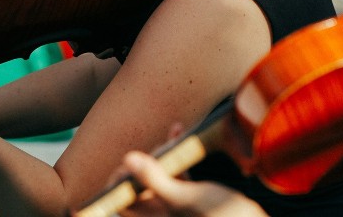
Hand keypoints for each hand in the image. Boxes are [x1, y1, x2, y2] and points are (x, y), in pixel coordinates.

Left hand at [118, 151, 267, 216]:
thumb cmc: (220, 216)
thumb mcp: (184, 197)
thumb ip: (155, 178)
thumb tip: (128, 158)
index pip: (122, 199)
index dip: (121, 179)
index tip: (130, 161)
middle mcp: (161, 213)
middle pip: (140, 184)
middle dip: (147, 161)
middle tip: (161, 151)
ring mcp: (177, 204)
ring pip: (160, 175)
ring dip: (164, 154)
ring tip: (174, 137)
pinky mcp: (192, 196)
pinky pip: (178, 173)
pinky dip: (179, 155)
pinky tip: (180, 134)